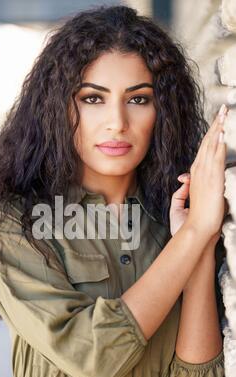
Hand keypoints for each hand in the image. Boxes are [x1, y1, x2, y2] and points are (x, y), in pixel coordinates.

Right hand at [170, 104, 228, 239]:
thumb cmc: (198, 215)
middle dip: (215, 124)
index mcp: (197, 174)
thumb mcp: (196, 197)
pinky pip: (216, 157)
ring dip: (218, 128)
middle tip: (221, 109)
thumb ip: (194, 186)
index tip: (216, 122)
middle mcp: (200, 170)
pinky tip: (222, 133)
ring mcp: (205, 173)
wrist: (197, 227)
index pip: (204, 149)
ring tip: (223, 114)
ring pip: (212, 145)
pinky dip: (218, 144)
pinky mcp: (212, 178)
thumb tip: (193, 180)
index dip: (210, 134)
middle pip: (207, 142)